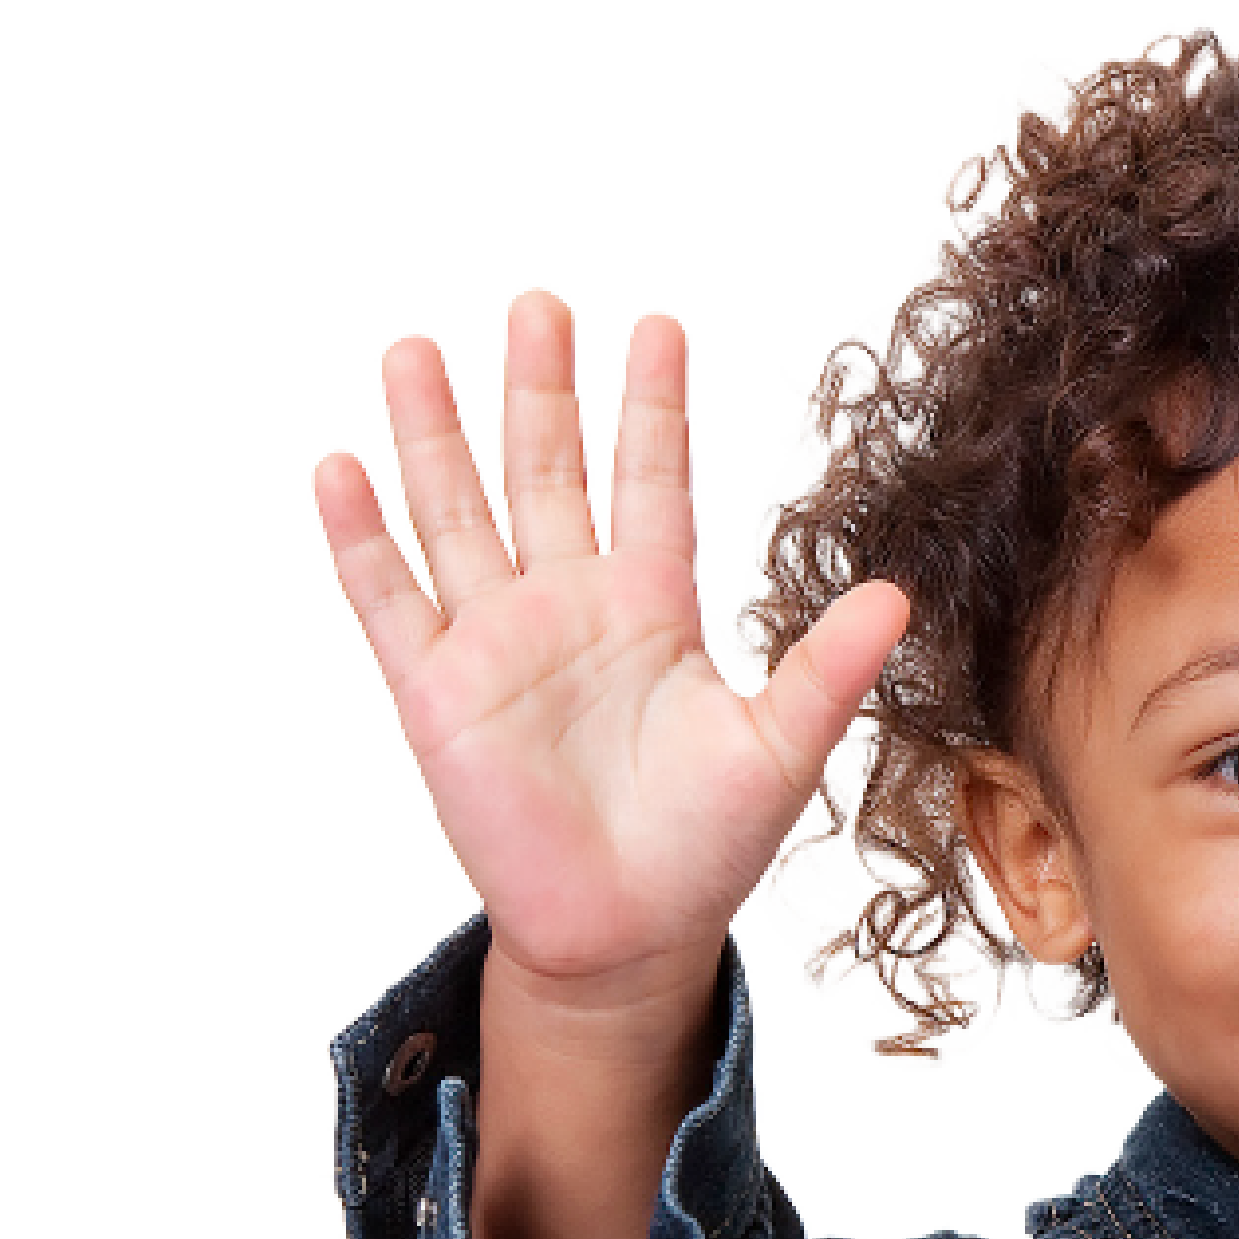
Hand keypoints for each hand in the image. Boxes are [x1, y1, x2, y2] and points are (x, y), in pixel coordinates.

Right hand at [318, 292, 911, 1006]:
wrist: (623, 936)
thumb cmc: (705, 849)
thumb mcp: (778, 750)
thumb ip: (825, 669)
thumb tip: (898, 594)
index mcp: (651, 605)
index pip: (649, 479)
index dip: (651, 405)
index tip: (655, 321)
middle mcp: (568, 606)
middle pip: (546, 470)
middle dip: (540, 387)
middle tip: (537, 301)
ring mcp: (496, 645)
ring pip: (457, 514)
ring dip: (434, 434)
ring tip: (415, 349)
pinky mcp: (436, 696)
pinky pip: (391, 603)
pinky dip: (362, 539)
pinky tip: (339, 469)